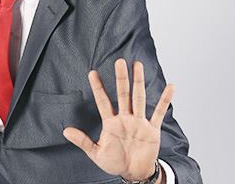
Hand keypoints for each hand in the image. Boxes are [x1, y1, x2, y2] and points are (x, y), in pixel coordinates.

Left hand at [63, 58, 173, 180]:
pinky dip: (165, 100)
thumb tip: (65, 131)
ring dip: (139, 82)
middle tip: (119, 61)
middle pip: (123, 94)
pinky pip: (159, 113)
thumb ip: (82, 141)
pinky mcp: (152, 129)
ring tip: (138, 65)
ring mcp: (139, 122)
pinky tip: (170, 87)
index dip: (98, 87)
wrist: (134, 173)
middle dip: (121, 78)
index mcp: (111, 123)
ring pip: (139, 98)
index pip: (103, 101)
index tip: (92, 72)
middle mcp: (125, 118)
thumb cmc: (115, 162)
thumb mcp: (96, 153)